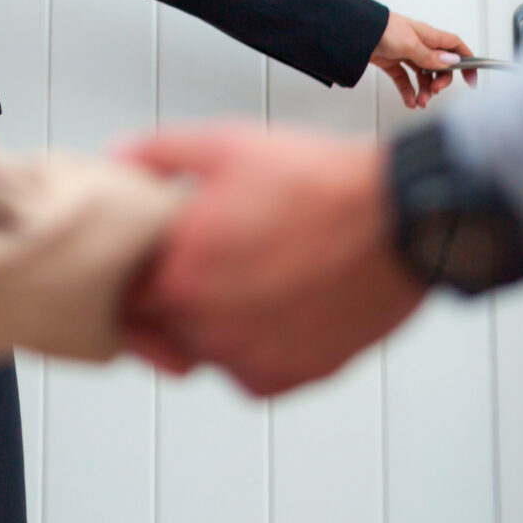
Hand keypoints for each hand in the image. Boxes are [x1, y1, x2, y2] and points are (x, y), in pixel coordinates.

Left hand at [117, 125, 425, 395]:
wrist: (402, 219)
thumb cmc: (322, 184)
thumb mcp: (228, 145)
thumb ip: (160, 155)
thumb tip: (121, 160)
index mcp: (181, 272)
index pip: (126, 292)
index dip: (137, 271)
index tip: (157, 257)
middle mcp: (210, 324)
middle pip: (161, 327)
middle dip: (172, 298)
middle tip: (207, 265)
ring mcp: (251, 356)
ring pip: (205, 353)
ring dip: (212, 326)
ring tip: (247, 281)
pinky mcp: (294, 375)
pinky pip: (249, 376)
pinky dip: (253, 352)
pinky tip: (272, 310)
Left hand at [375, 11, 472, 108]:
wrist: (354, 31)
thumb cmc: (381, 28)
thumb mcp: (410, 44)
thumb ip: (430, 56)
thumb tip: (452, 62)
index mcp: (428, 35)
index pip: (455, 46)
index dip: (466, 61)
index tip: (471, 79)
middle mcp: (419, 44)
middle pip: (440, 66)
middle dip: (440, 82)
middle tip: (434, 92)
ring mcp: (405, 53)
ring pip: (422, 75)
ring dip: (424, 90)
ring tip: (420, 102)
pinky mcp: (391, 62)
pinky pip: (405, 79)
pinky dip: (408, 91)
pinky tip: (409, 101)